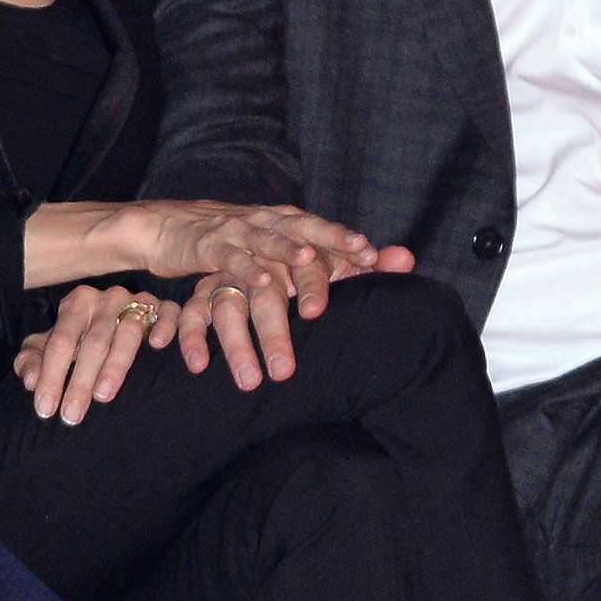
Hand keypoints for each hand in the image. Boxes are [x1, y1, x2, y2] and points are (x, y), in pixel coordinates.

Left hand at [13, 283, 178, 424]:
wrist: (120, 325)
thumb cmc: (82, 341)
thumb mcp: (52, 349)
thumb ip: (33, 360)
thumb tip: (31, 380)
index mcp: (78, 303)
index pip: (61, 340)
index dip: (52, 375)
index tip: (46, 409)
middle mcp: (109, 298)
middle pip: (93, 341)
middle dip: (80, 381)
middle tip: (72, 415)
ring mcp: (139, 301)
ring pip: (128, 332)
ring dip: (115, 365)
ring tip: (103, 396)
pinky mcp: (166, 308)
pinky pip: (169, 314)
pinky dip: (164, 327)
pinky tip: (156, 346)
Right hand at [26, 197, 386, 300]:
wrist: (166, 228)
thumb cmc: (228, 247)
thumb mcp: (270, 254)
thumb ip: (316, 263)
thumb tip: (368, 269)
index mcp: (284, 222)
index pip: (326, 231)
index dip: (354, 243)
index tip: (385, 258)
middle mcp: (266, 222)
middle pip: (307, 235)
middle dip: (334, 252)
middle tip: (363, 263)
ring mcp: (239, 232)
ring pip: (270, 249)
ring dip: (291, 260)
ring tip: (312, 275)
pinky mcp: (210, 246)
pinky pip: (231, 262)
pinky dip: (246, 274)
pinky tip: (260, 286)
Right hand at [176, 244, 416, 390]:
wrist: (194, 223)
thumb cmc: (267, 248)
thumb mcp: (311, 251)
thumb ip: (357, 259)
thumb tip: (406, 259)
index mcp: (292, 231)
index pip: (319, 238)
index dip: (340, 246)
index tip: (366, 258)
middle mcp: (261, 237)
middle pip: (278, 275)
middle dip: (290, 311)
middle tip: (302, 344)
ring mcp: (227, 254)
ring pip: (236, 299)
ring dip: (243, 340)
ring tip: (257, 376)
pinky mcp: (196, 275)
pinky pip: (195, 304)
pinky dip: (195, 332)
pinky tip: (202, 363)